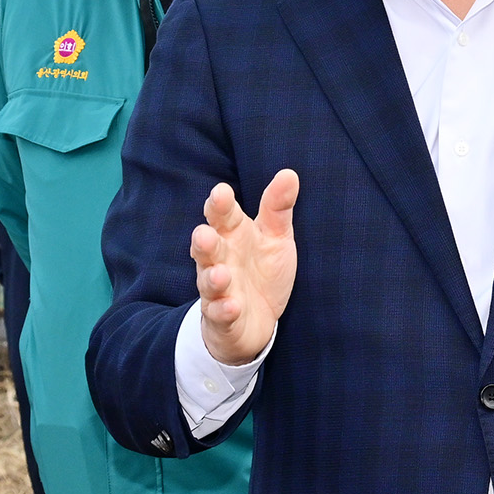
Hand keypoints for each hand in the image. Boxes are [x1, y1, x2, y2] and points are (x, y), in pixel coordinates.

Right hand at [193, 170, 297, 364]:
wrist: (256, 320)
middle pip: (207, 247)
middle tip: (204, 234)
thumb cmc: (261, 270)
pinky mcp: (222, 316)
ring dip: (212, 278)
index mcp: (233, 235)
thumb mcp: (275, 237)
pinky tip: (232, 305)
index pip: (222, 216)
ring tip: (220, 274)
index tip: (221, 192)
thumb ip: (277, 208)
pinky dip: (224, 310)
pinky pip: (220, 313)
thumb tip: (289, 173)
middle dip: (204, 241)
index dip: (220, 205)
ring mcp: (218, 289)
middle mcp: (220, 259)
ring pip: (209, 281)